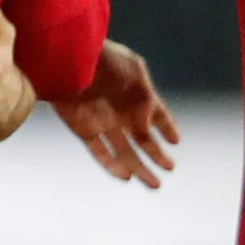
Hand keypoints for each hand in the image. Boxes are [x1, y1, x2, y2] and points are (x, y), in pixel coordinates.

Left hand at [54, 39, 179, 187]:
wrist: (68, 60)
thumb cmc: (103, 61)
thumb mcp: (135, 75)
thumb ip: (146, 102)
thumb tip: (148, 128)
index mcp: (136, 93)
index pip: (156, 113)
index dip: (167, 126)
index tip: (176, 140)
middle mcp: (121, 110)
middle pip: (142, 138)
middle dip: (156, 154)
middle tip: (170, 168)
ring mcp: (103, 121)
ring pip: (124, 151)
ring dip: (139, 168)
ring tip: (155, 184)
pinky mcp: (83, 129)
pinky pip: (100, 152)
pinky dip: (112, 165)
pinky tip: (126, 176)